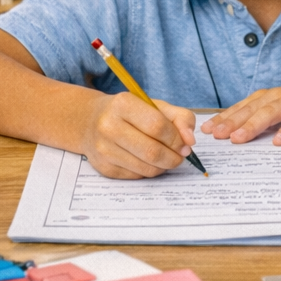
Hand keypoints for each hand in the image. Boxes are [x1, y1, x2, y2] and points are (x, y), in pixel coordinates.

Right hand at [81, 92, 196, 178]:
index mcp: (123, 104)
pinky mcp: (104, 167)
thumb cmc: (129, 112)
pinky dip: (150, 171)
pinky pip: (137, 176)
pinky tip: (150, 161)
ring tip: (167, 157)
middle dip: (174, 157)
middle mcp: (109, 126)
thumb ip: (179, 117)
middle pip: (152, 151)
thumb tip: (190, 140)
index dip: (176, 138)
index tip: (186, 144)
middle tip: (181, 155)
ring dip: (164, 166)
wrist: (90, 121)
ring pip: (146, 168)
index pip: (157, 126)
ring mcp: (104, 149)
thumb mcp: (154, 105)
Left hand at [200, 80, 280, 144]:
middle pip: (250, 110)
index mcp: (268, 97)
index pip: (241, 108)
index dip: (223, 118)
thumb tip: (239, 137)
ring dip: (252, 125)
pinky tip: (279, 142)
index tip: (206, 130)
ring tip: (238, 139)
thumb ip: (264, 120)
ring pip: (269, 113)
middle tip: (214, 135)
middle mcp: (277, 97)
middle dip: (231, 122)